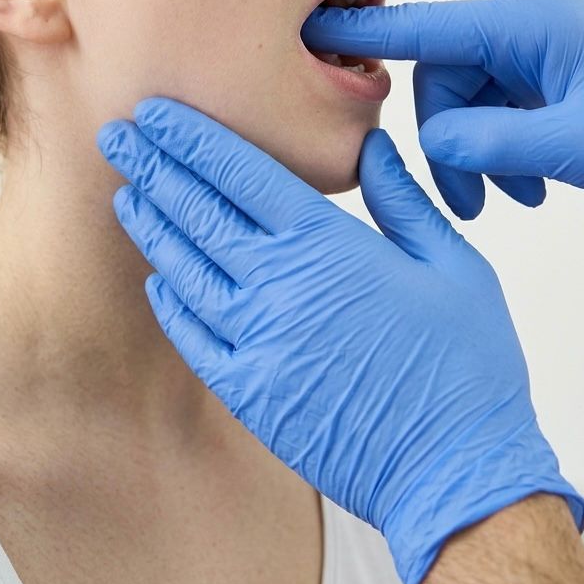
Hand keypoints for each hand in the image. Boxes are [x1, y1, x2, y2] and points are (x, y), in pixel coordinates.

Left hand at [96, 99, 583, 583]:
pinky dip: (169, 301)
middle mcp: (279, 285)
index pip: (240, 171)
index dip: (192, 137)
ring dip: (151, 225)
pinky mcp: (249, 393)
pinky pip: (192, 336)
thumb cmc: (466, 364)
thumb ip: (402, 199)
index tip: (157, 112)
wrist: (455, 471)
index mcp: (327, 244)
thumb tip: (372, 145)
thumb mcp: (453, 264)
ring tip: (126, 192)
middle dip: (153, 165)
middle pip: (198, 210)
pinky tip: (157, 277)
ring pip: (185, 267)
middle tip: (116, 133)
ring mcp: (257, 341)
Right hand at [301, 0, 583, 218]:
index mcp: (530, 17)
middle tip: (473, 203)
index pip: (427, 26)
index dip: (367, 34)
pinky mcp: (546, 54)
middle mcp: (527, 11)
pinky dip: (504, 140)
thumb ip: (491, 144)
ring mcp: (538, 31)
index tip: (309, 29)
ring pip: (468, 93)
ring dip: (481, 149)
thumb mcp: (575, 147)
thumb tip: (434, 145)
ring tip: (517, 196)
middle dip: (452, 141)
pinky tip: (532, 182)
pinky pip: (497, 96)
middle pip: (447, 76)